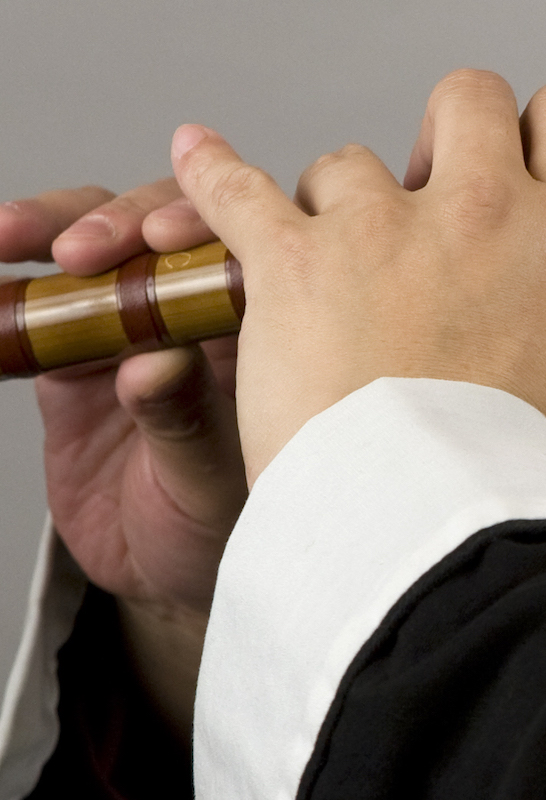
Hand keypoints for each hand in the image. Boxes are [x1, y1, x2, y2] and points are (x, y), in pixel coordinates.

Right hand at [1, 181, 244, 740]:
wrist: (171, 577)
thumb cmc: (224, 521)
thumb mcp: (214, 480)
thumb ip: (186, 420)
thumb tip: (152, 364)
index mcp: (265, 321)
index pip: (243, 241)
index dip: (203, 221)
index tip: (163, 235)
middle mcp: (200, 309)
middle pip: (166, 227)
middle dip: (122, 221)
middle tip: (85, 249)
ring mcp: (134, 326)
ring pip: (100, 250)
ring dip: (57, 225)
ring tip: (13, 234)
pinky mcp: (75, 357)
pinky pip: (41, 307)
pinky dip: (9, 286)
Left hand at [171, 70, 545, 485]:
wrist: (438, 520)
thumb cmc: (523, 459)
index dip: (544, 127)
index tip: (525, 153)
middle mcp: (485, 207)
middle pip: (467, 97)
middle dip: (447, 133)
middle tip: (430, 189)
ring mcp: (384, 228)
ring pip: (348, 164)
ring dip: (337, 207)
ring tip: (330, 268)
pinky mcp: (294, 261)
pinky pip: (236, 189)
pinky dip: (211, 172)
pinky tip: (196, 152)